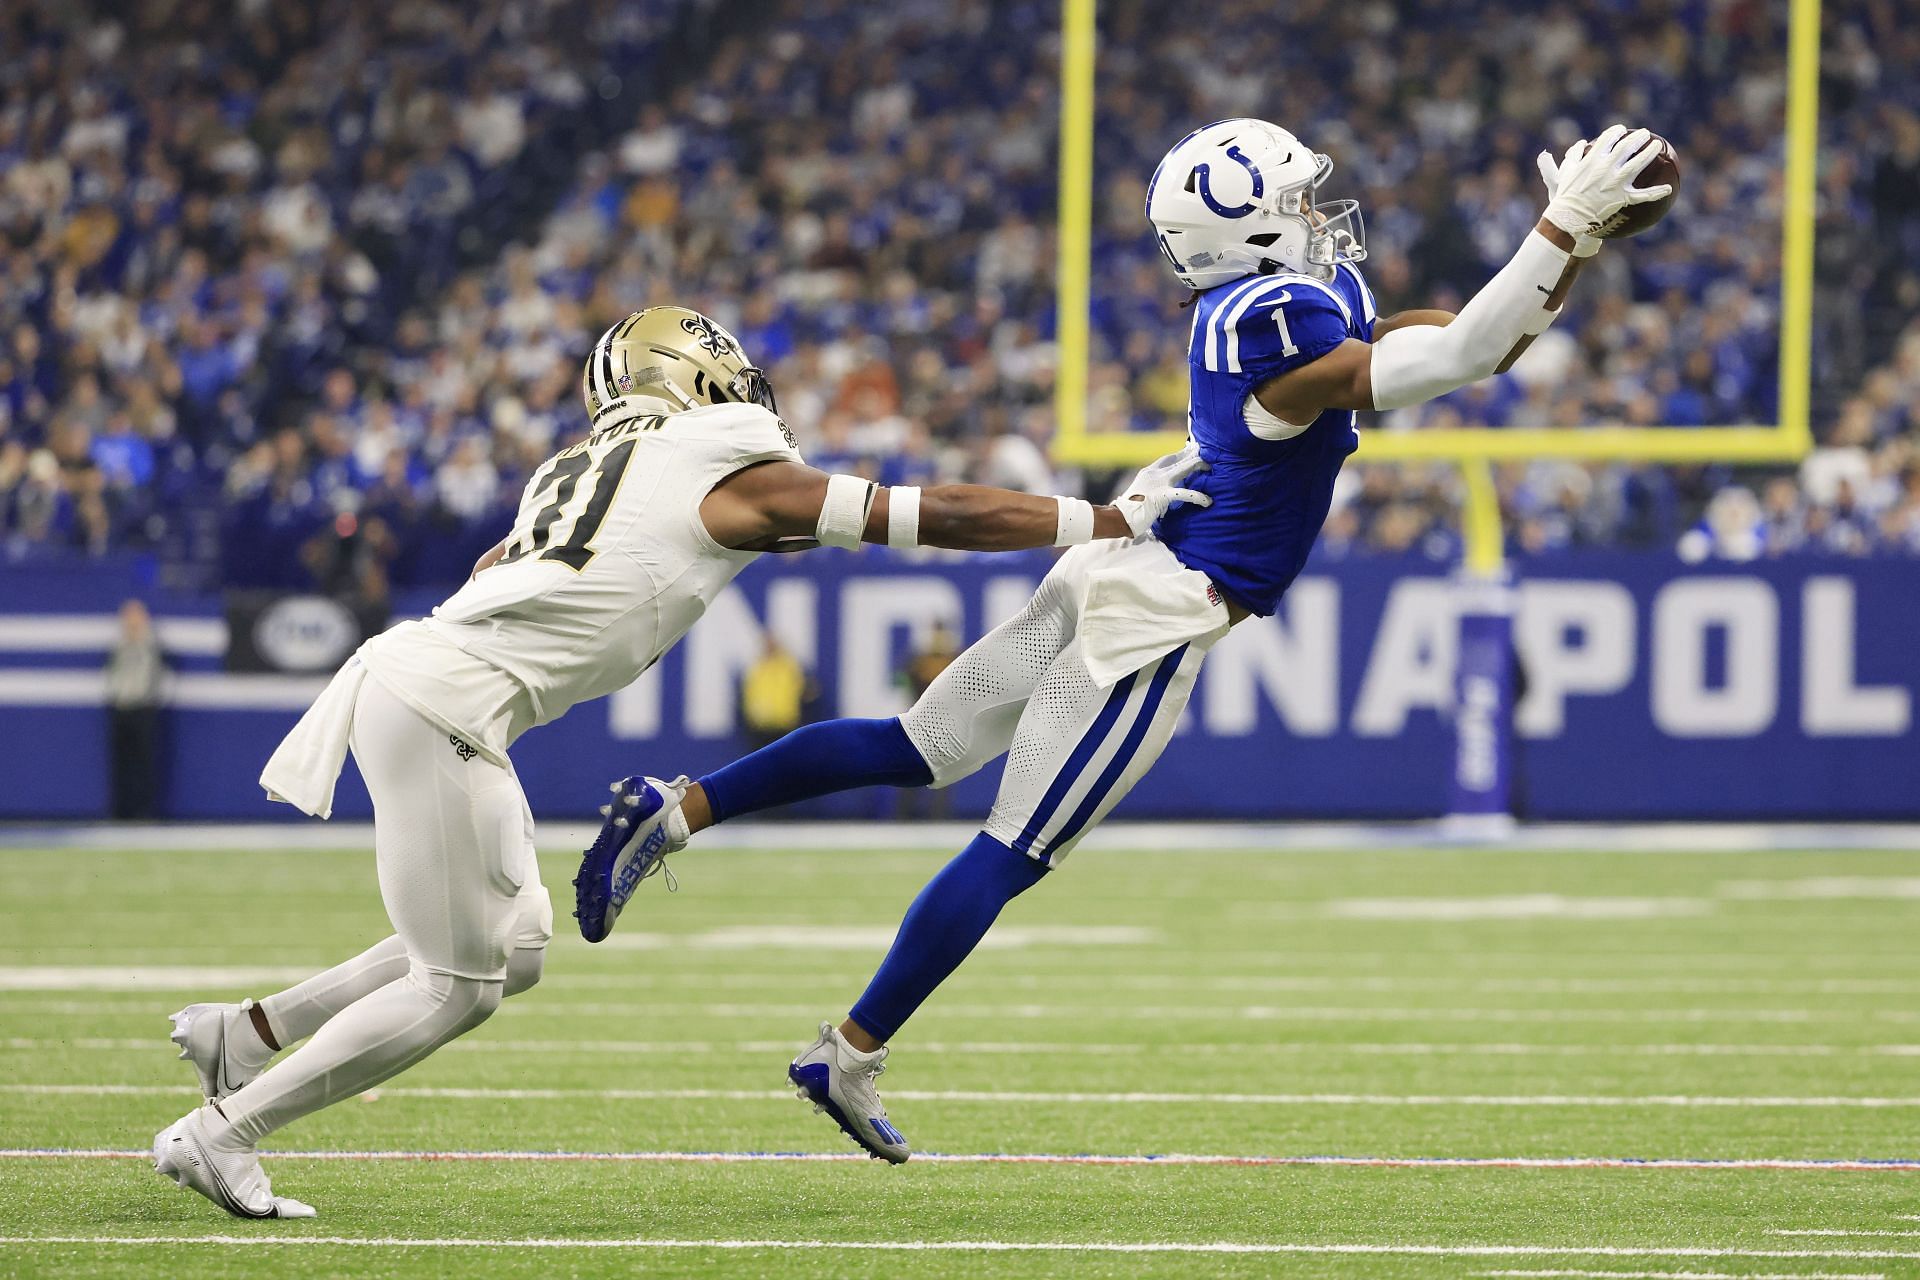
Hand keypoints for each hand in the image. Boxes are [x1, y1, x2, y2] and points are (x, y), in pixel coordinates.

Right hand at [1111, 446, 1210, 538]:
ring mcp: (1158, 483)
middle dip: (1191, 455)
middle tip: (1203, 450)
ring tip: (1209, 466)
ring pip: (1182, 469)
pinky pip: (1183, 493)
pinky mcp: (1163, 495)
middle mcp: (1153, 473)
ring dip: (1196, 465)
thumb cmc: (1128, 510)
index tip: (1190, 450)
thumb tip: (1162, 493)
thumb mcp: (1139, 494)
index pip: (1166, 459)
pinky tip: (1207, 500)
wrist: (1120, 516)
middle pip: (1176, 460)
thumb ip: (1151, 489)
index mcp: (1147, 473)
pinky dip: (1196, 496)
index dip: (1180, 454)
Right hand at [1539, 124, 1672, 243]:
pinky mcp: (1622, 198)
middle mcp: (1606, 168)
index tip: (1621, 130)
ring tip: (1657, 145)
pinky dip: (1656, 193)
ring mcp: (1615, 183)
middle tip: (1645, 134)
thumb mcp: (1565, 172)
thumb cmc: (1565, 195)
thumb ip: (1574, 155)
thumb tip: (1581, 143)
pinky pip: (1642, 195)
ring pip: (1637, 164)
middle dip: (1637, 137)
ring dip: (1649, 152)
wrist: (1568, 217)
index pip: (1607, 139)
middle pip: (1626, 147)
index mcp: (1592, 160)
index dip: (1616, 131)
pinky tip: (1668, 189)